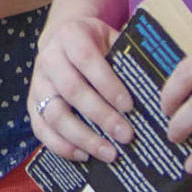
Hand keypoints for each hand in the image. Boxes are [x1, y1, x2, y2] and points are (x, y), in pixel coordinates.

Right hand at [28, 14, 137, 163]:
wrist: (63, 38)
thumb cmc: (96, 43)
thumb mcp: (112, 38)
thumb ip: (128, 56)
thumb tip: (160, 83)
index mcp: (70, 36)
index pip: (86, 60)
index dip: (108, 84)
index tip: (130, 106)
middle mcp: (49, 58)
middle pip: (72, 90)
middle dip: (101, 116)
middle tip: (126, 135)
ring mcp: (38, 83)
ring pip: (54, 114)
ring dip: (83, 137)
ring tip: (109, 153)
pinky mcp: (32, 104)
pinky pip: (41, 129)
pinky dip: (61, 146)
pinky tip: (84, 156)